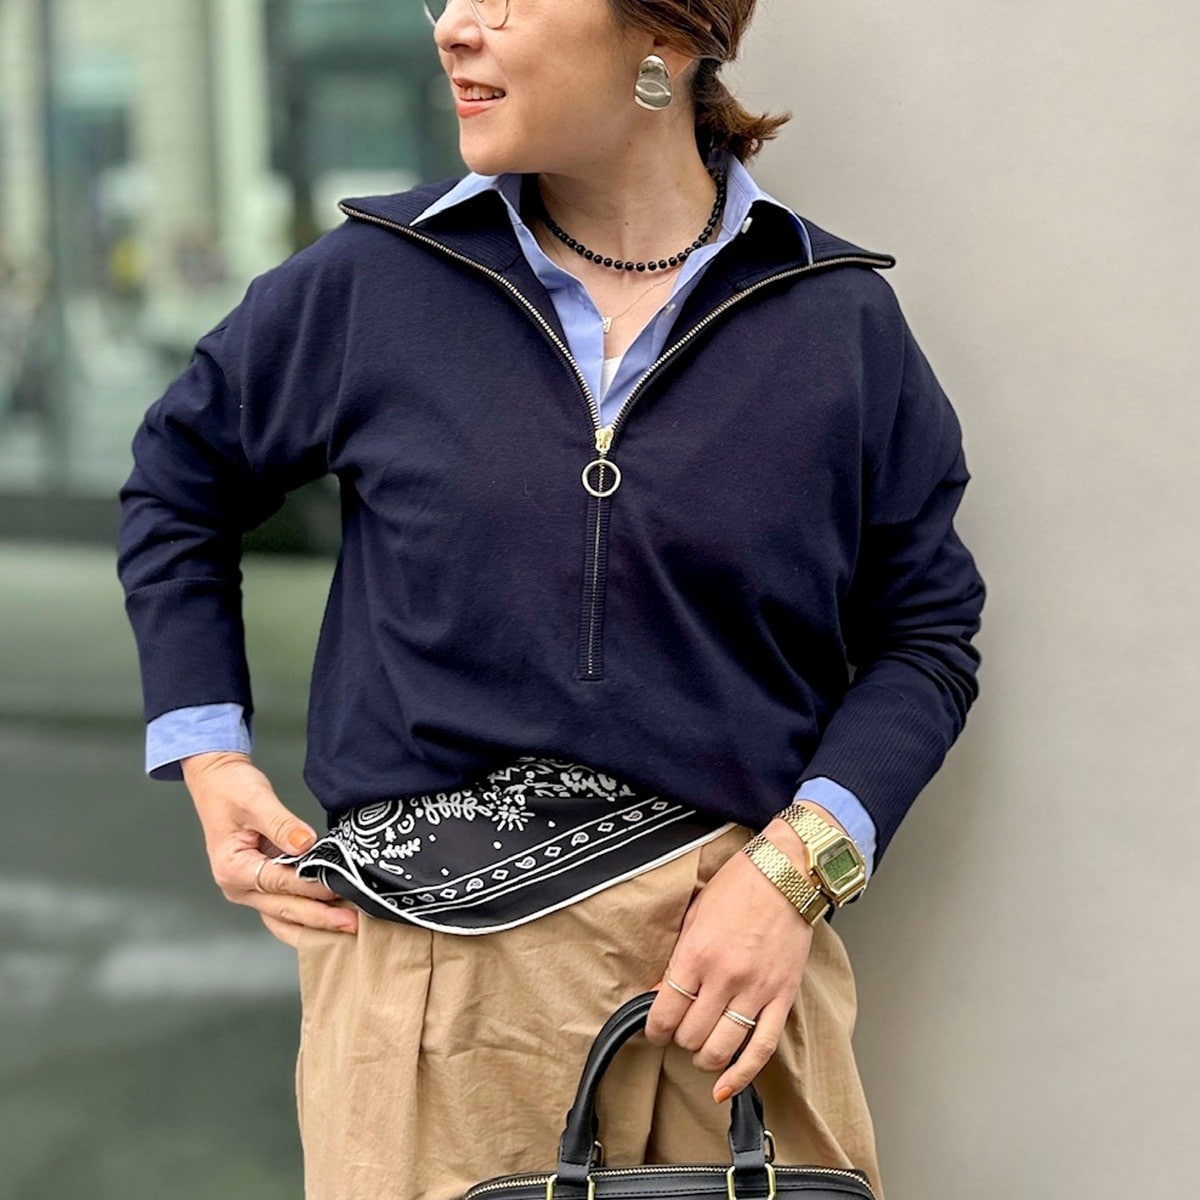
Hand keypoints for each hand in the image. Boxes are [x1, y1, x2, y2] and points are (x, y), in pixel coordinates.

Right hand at [182, 750, 358, 945]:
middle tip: (353, 924)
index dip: (311, 888)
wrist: (217, 782)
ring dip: (314, 925)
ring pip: (284, 918)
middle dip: (319, 919)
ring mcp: (249, 889)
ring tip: (348, 927)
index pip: (279, 883)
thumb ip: (282, 824)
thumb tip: (306, 844)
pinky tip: (331, 917)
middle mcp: (238, 886)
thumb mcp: (256, 800)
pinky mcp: (262, 884)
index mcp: (233, 868)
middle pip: (283, 909)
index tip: (338, 890)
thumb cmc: (231, 789)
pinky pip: (284, 908)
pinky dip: (306, 916)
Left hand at [643, 822, 825, 1105]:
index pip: (665, 1012)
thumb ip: (677, 959)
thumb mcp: (694, 916)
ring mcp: (756, 990)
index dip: (654, 1029)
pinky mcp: (782, 998)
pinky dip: (741, 1075)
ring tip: (701, 1050)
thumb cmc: (739, 886)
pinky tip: (725, 1088)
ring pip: (721, 1047)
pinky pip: (761, 1048)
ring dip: (705, 1058)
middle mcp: (725, 976)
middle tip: (681, 1030)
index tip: (655, 1029)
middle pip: (691, 1034)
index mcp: (697, 953)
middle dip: (680, 1039)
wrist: (787, 873)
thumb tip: (659, 995)